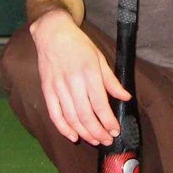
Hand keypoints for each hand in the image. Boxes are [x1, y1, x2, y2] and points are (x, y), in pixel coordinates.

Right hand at [30, 10, 131, 145]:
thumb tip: (125, 97)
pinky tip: (73, 136)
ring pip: (71, 117)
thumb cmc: (79, 44)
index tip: (116, 130)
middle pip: (86, 115)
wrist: (52, 32)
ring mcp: (58, 86)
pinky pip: (54, 114)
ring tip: (94, 140)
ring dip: (84, 133)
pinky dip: (63, 128)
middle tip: (107, 140)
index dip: (108, 121)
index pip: (100, 104)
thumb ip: (111, 80)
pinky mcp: (47, 90)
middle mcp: (73, 81)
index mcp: (89, 72)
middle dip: (98, 132)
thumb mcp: (100, 58)